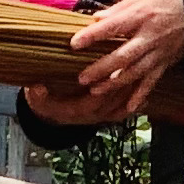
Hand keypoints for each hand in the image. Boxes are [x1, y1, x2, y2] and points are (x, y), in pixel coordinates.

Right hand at [21, 75, 141, 127]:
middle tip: (132, 67)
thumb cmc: (44, 102)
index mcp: (75, 112)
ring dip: (132, 91)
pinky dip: (136, 104)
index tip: (109, 73)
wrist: (50, 116)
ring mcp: (101, 117)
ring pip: (121, 106)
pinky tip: (146, 96)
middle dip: (122, 86)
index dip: (102, 91)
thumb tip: (37, 88)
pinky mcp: (107, 114)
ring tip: (141, 73)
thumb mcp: (36, 99)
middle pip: (112, 103)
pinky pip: (124, 111)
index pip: (93, 103)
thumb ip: (37, 95)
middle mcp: (91, 117)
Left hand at [67, 0, 183, 114]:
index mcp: (140, 16)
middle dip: (101, 69)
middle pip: (122, 56)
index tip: (74, 43)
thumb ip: (119, 9)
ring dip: (115, 84)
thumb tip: (96, 18)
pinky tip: (129, 108)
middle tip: (82, 78)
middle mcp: (149, 37)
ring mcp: (158, 52)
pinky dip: (141, 96)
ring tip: (95, 91)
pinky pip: (152, 81)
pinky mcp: (166, 62)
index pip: (112, 27)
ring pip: (135, 72)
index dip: (93, 36)